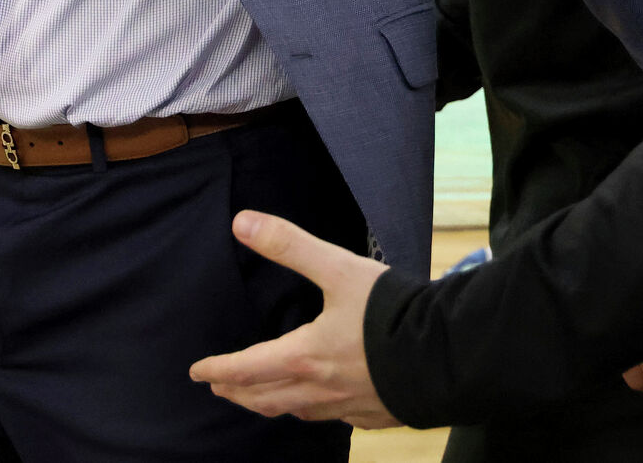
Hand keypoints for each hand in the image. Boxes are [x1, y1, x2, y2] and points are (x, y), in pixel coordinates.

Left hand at [189, 212, 397, 426]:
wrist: (445, 354)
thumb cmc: (390, 312)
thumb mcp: (338, 268)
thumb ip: (290, 245)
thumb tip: (242, 223)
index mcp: (305, 355)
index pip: (247, 368)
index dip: (219, 368)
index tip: (197, 371)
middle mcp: (319, 389)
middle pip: (265, 398)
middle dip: (237, 392)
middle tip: (219, 386)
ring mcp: (347, 407)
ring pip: (296, 412)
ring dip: (269, 404)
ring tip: (260, 397)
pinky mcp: (373, 414)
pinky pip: (331, 419)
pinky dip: (311, 411)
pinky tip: (319, 405)